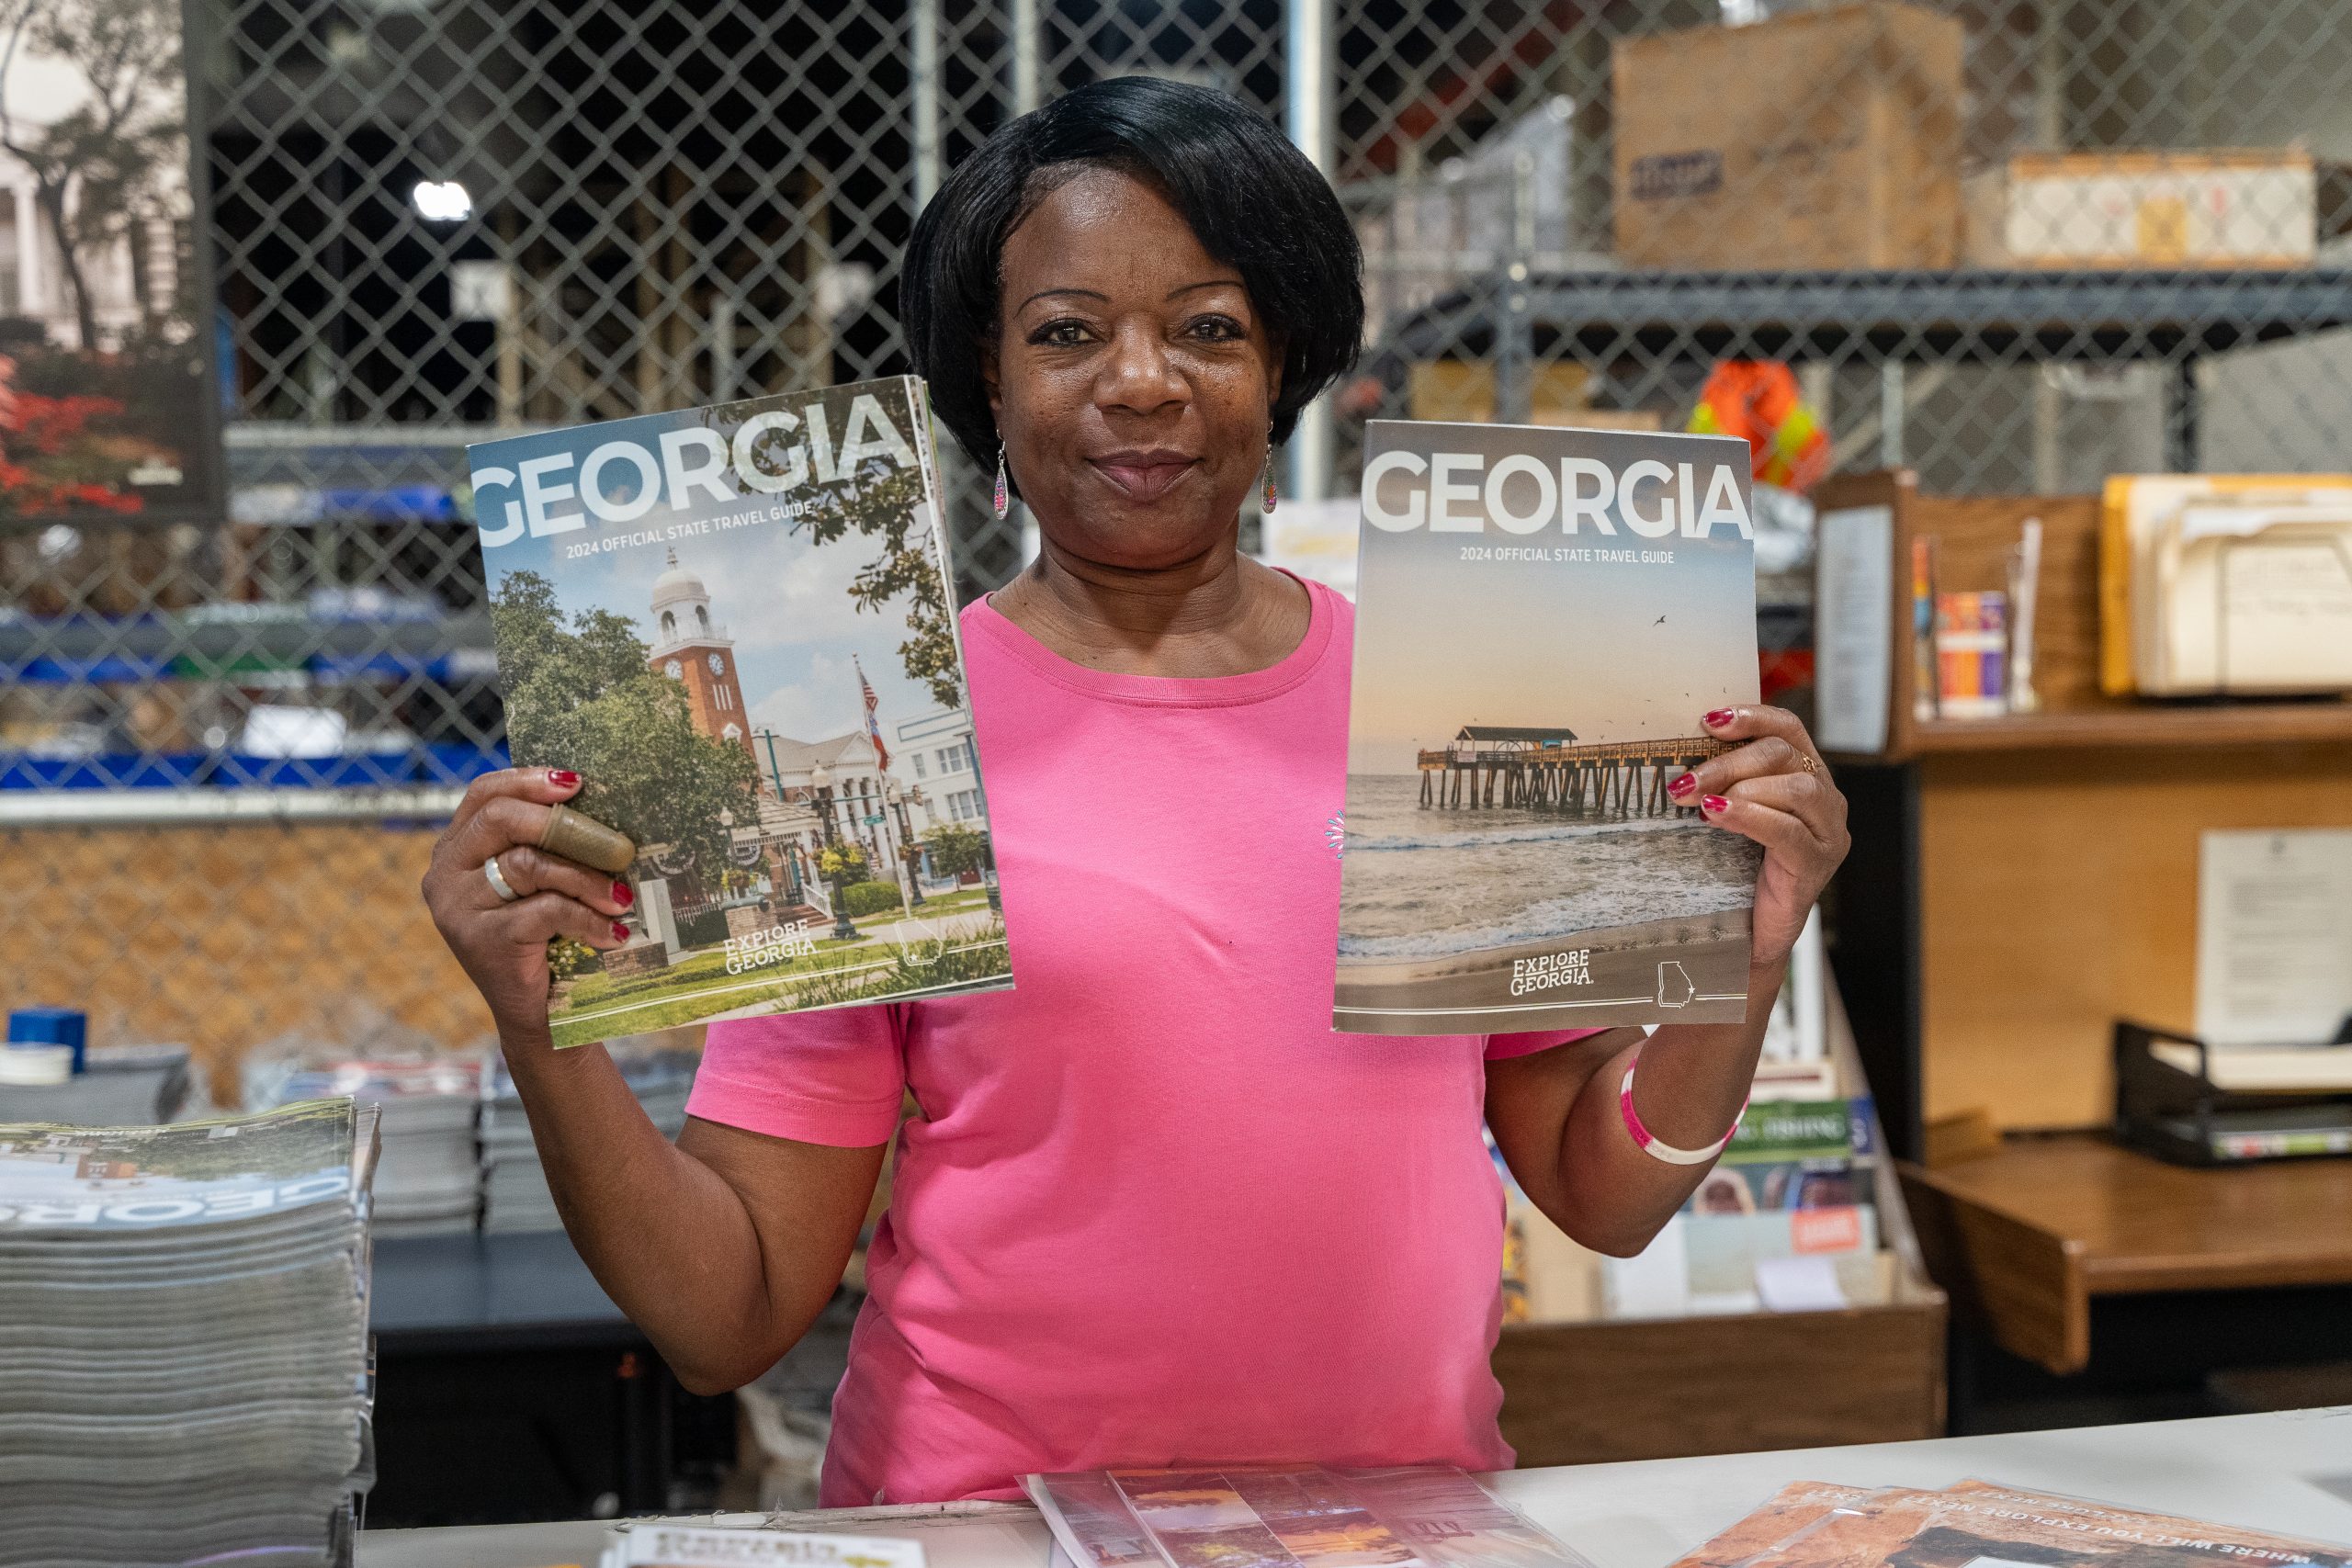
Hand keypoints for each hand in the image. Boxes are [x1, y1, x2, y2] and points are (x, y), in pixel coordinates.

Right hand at [421, 767, 634, 1042]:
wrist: (538, 1015)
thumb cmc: (545, 937)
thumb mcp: (536, 883)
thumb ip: (543, 843)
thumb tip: (594, 797)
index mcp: (455, 849)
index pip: (485, 794)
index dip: (529, 781)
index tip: (578, 783)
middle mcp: (446, 873)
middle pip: (501, 819)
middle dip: (566, 825)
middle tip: (616, 845)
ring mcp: (459, 907)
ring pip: (529, 864)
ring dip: (587, 878)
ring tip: (622, 897)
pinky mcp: (483, 940)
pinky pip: (546, 910)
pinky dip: (589, 918)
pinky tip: (615, 931)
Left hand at [1669, 705, 1848, 972]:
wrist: (1751, 932)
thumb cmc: (1738, 870)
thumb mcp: (1729, 814)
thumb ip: (1722, 782)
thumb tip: (1681, 755)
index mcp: (1806, 776)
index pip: (1788, 729)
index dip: (1752, 716)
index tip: (1708, 720)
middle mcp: (1826, 799)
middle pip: (1784, 755)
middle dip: (1729, 761)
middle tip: (1685, 781)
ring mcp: (1828, 832)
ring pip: (1796, 788)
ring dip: (1740, 787)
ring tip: (1700, 801)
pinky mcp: (1819, 863)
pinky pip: (1789, 831)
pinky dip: (1750, 817)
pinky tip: (1718, 815)